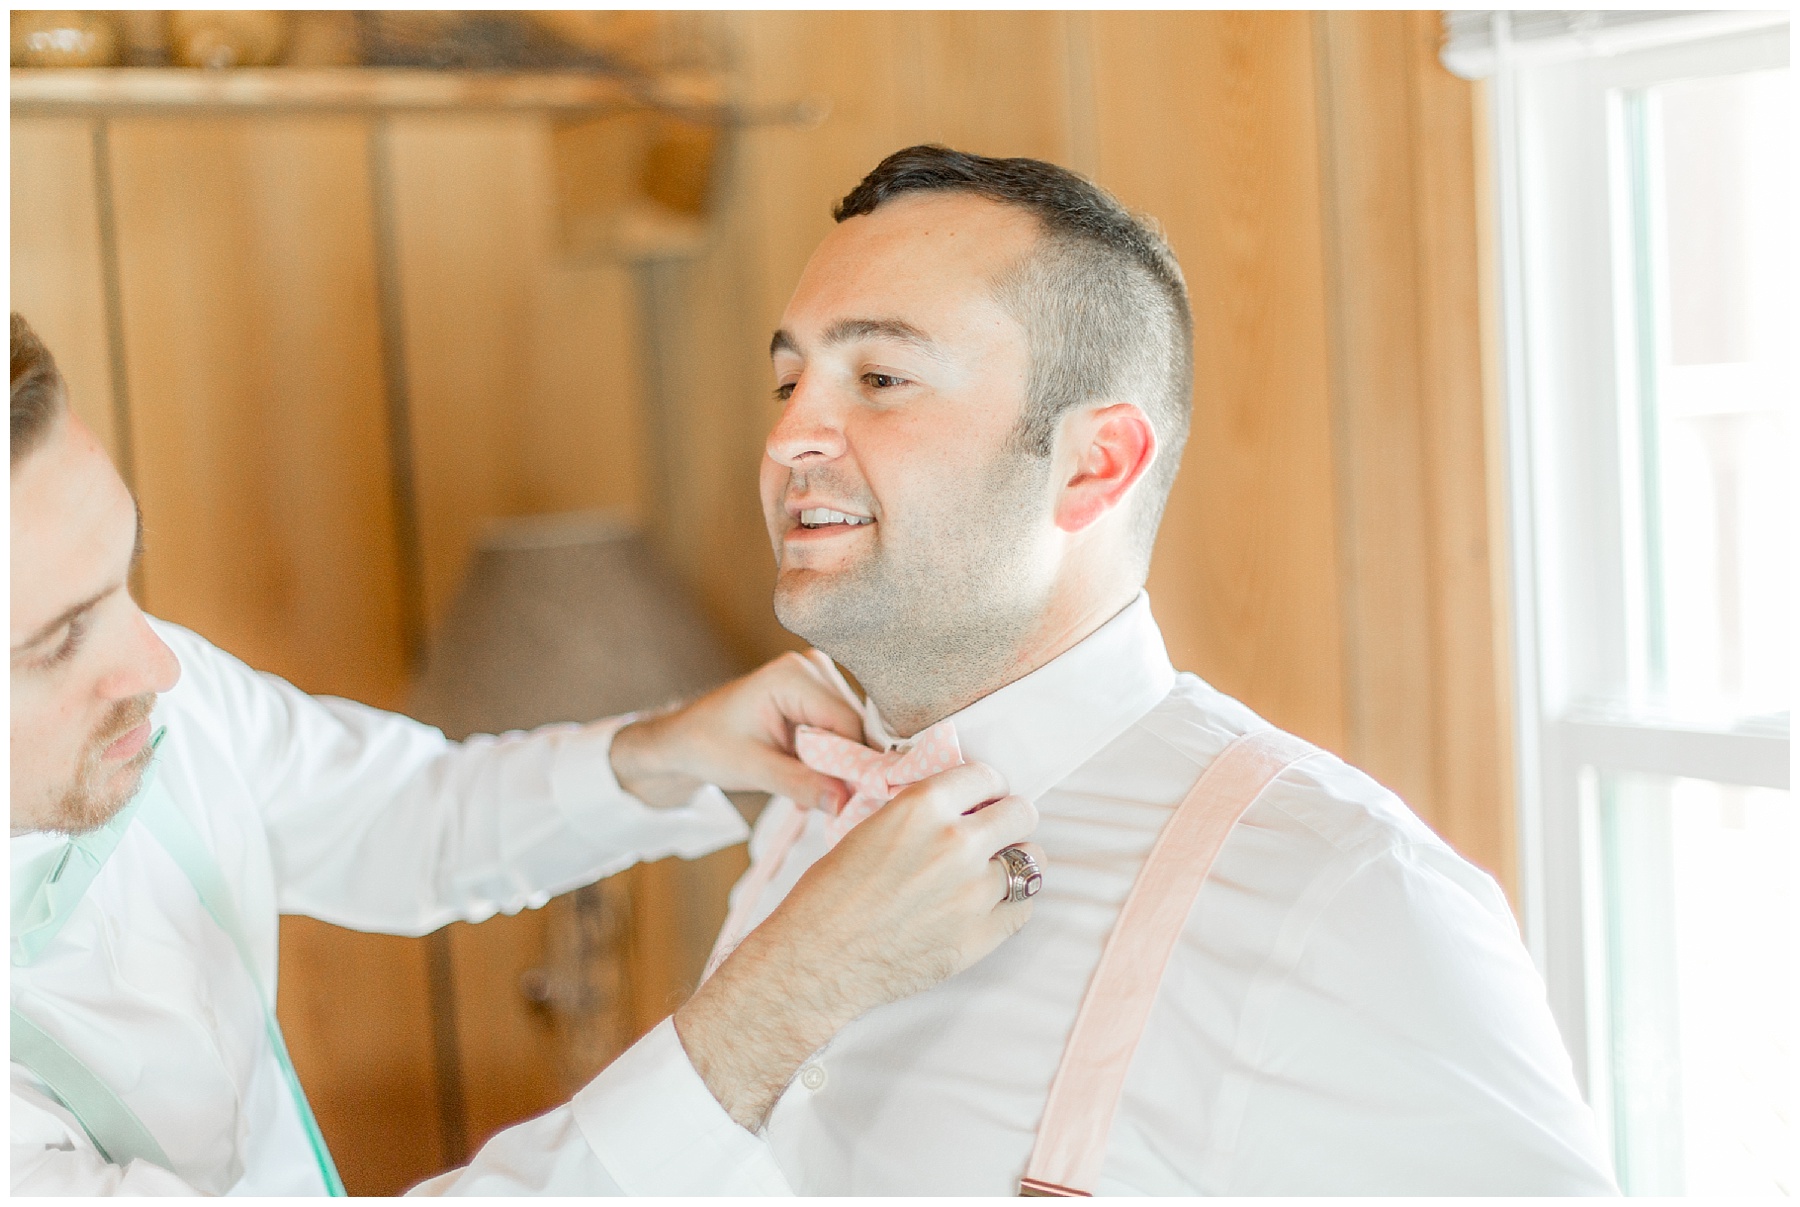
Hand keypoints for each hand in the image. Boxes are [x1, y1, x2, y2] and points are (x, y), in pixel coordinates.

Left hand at [608, 650, 861, 812]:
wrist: (686, 737)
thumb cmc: (708, 746)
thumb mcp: (753, 770)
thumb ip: (800, 783)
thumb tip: (844, 803)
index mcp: (792, 675)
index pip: (847, 723)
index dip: (855, 763)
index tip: (854, 802)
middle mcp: (812, 666)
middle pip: (854, 724)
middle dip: (848, 765)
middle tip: (836, 803)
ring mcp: (817, 676)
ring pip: (852, 729)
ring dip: (841, 763)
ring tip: (817, 789)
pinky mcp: (819, 692)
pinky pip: (842, 728)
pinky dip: (833, 755)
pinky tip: (815, 773)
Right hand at [673, 761, 1041, 1129]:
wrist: (816, 961)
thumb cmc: (829, 894)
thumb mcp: (869, 829)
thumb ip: (920, 815)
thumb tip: (957, 808)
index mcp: (923, 807)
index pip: (986, 775)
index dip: (983, 788)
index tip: (979, 800)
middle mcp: (956, 842)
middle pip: (1021, 813)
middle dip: (1008, 820)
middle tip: (993, 832)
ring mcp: (974, 891)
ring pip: (1032, 860)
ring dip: (1013, 862)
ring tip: (992, 871)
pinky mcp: (981, 935)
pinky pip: (1025, 906)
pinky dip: (1013, 902)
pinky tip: (990, 903)